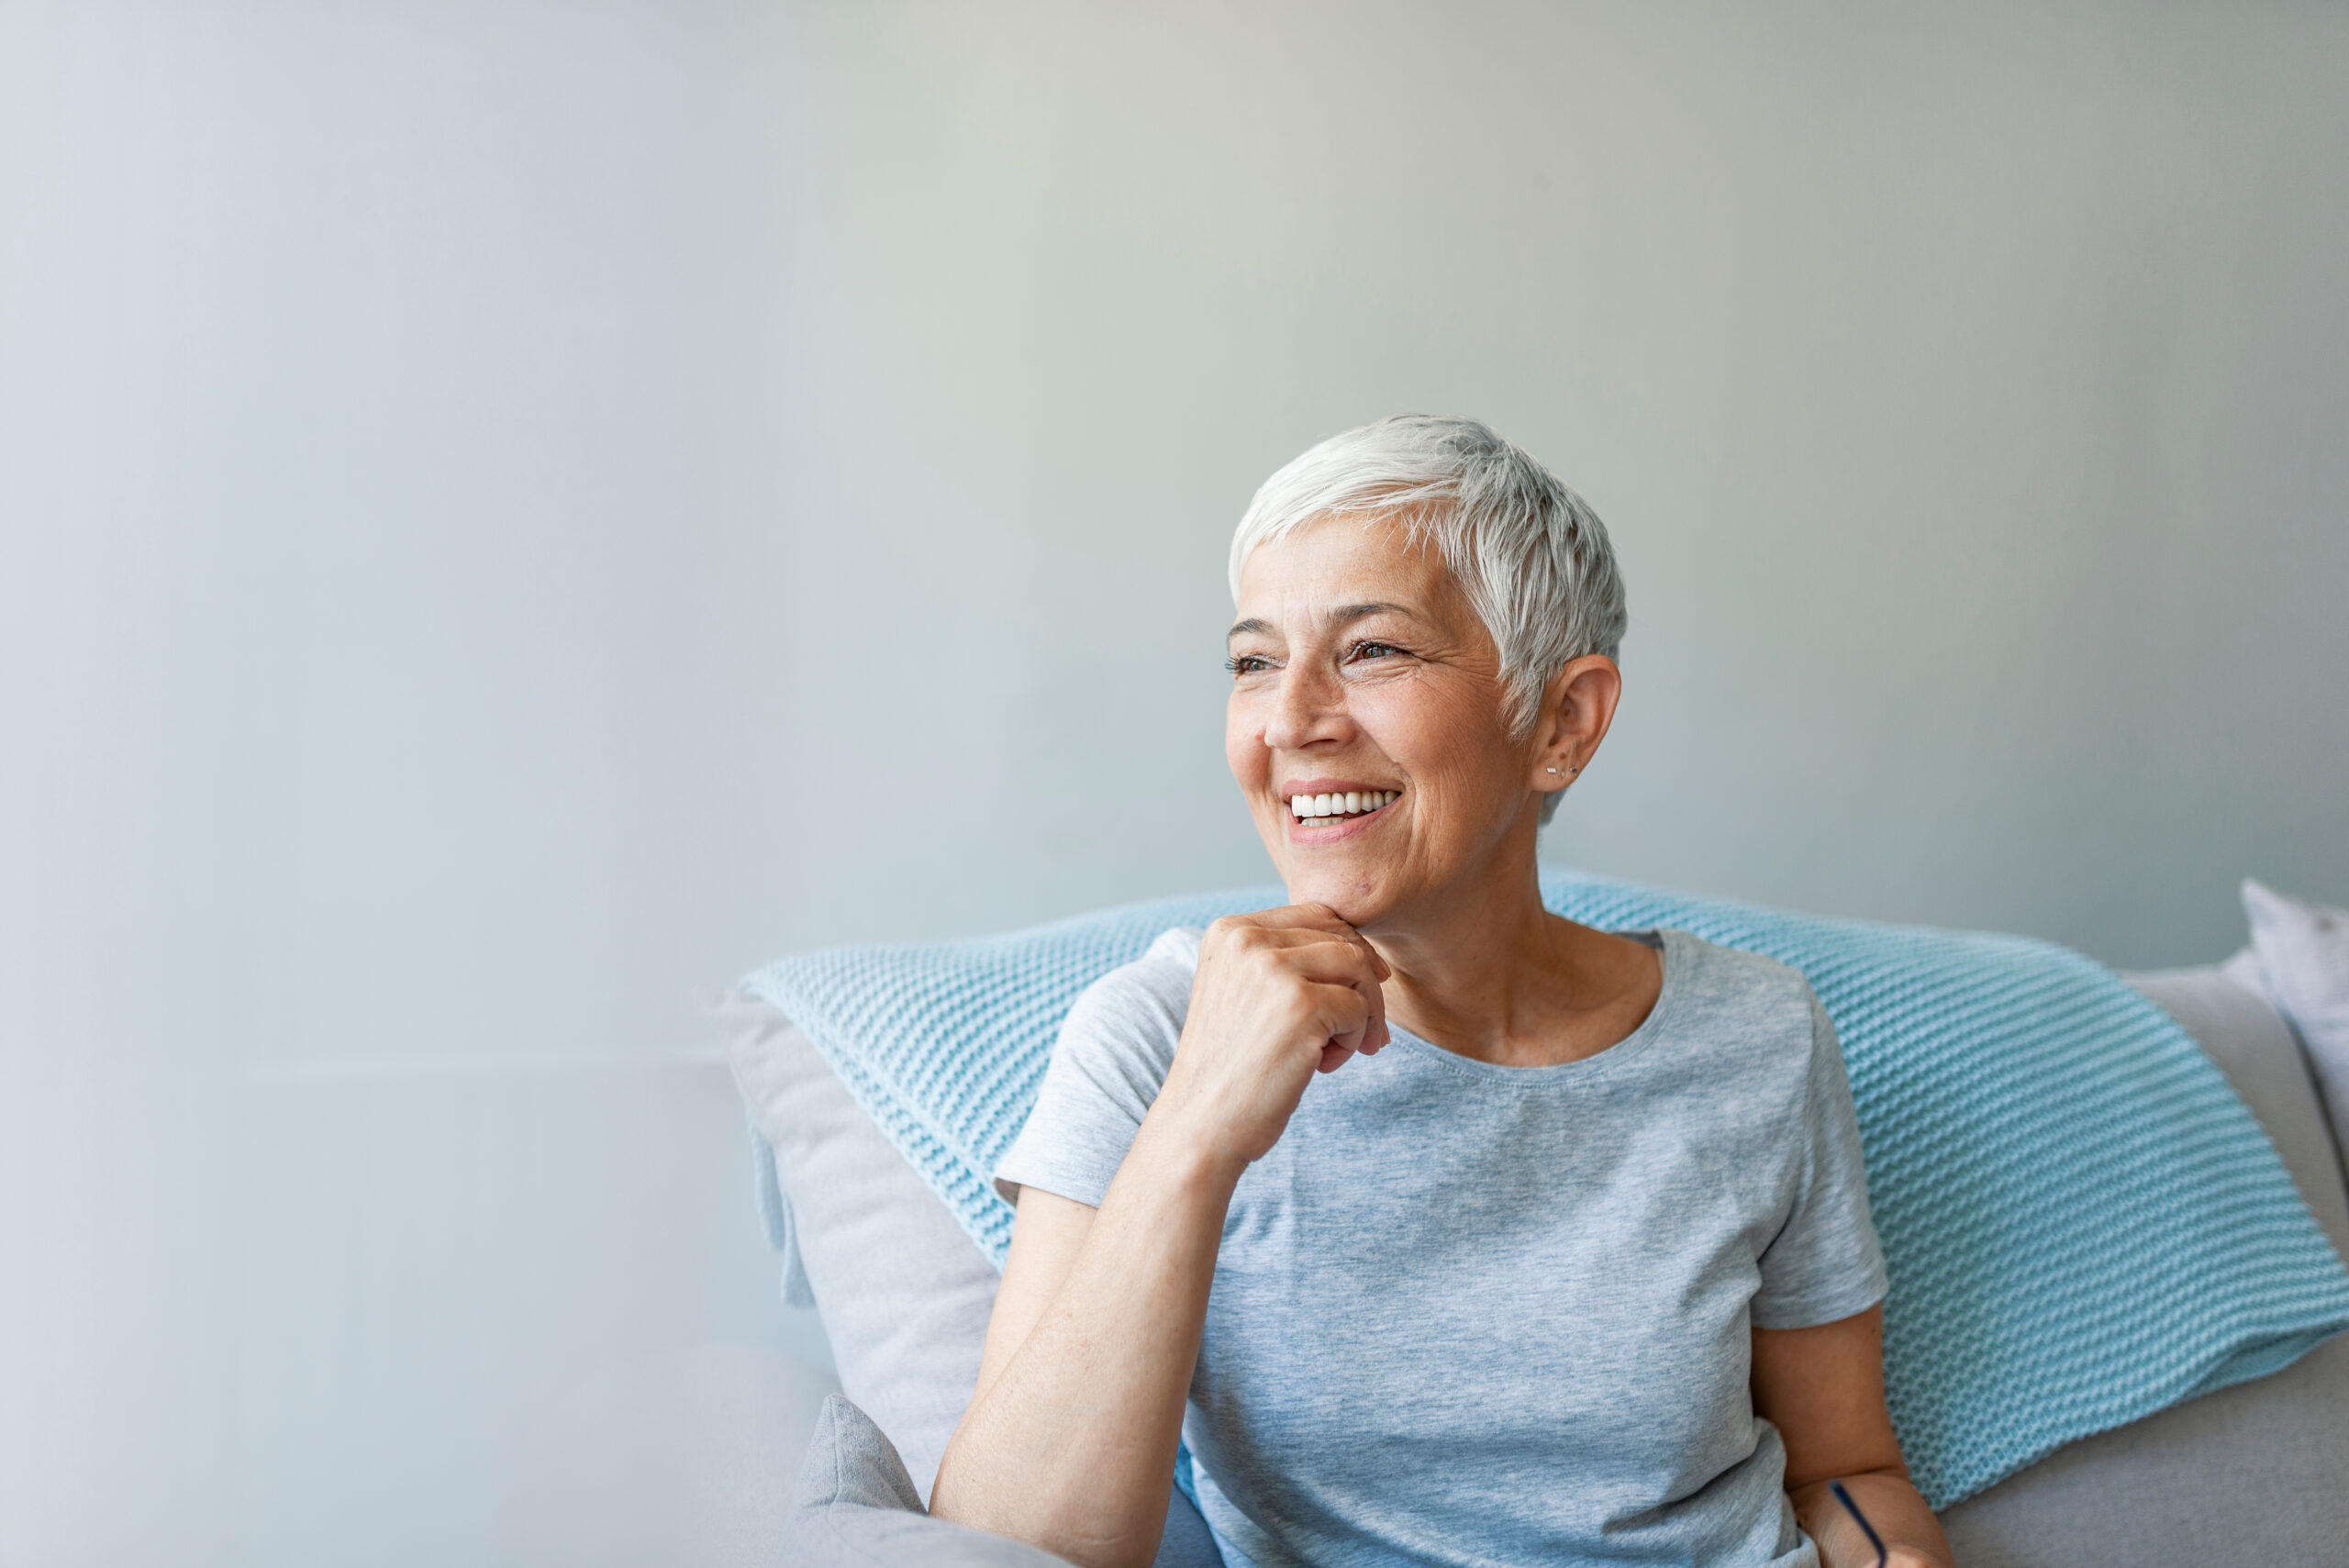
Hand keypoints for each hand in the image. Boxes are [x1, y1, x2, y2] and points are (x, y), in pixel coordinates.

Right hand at [1150, 904, 1389, 1175]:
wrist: (1202, 1126)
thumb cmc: (1230, 1068)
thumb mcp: (1242, 993)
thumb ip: (1281, 960)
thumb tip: (1361, 947)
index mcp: (1228, 931)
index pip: (1314, 916)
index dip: (1346, 951)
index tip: (1359, 990)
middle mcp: (1246, 939)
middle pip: (1342, 938)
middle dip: (1363, 984)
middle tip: (1359, 1032)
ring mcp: (1274, 970)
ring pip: (1358, 968)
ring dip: (1362, 1012)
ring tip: (1334, 1051)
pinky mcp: (1303, 1006)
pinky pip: (1359, 1008)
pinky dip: (1353, 1040)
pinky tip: (1322, 1066)